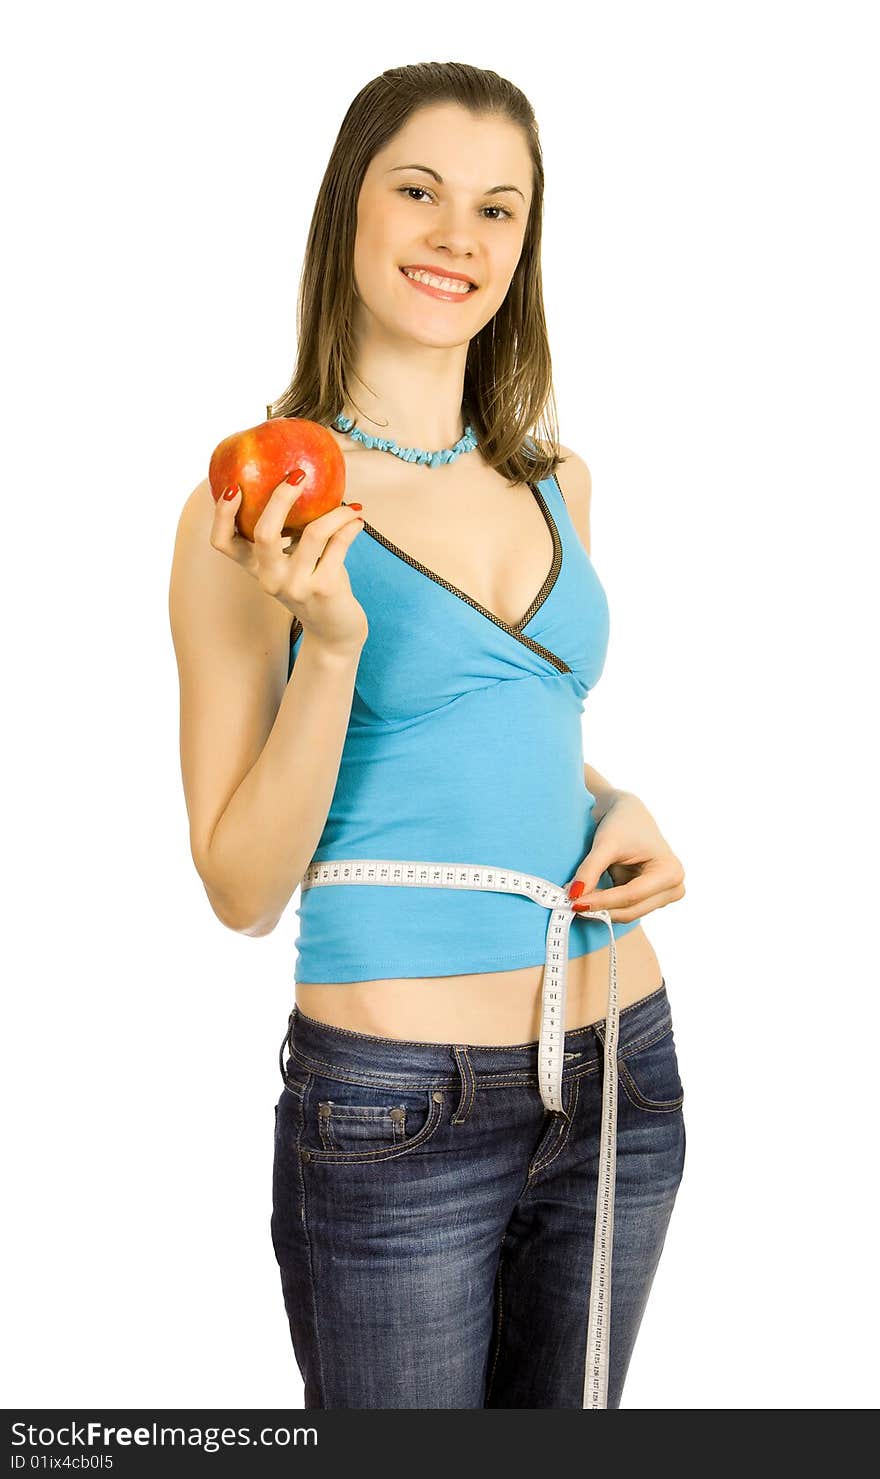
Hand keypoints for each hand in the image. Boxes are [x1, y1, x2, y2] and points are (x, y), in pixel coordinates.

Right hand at [210, 476, 368, 656]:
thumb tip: (301, 480)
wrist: (334, 630)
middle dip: (281, 497)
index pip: (223, 542)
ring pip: (313, 534)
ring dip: (336, 512)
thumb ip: (290, 532)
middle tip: (299, 474)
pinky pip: (339, 545)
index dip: (222, 514)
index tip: (233, 487)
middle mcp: (270, 578)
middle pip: (263, 532)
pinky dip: (350, 526)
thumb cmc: (314, 585)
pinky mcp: (324, 590)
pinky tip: (358, 519)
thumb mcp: (293, 561)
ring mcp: (296, 586)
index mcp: (256, 568)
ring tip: (350, 505)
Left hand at [566, 792, 685, 922]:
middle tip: (569, 905)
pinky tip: (587, 898)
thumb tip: (574, 896)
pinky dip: (605, 906)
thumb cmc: (622, 823)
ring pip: (627, 913)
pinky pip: (625, 909)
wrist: (628, 813)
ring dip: (601, 910)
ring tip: (575, 900)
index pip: (631, 895)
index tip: (573, 903)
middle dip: (600, 909)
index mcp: (670, 872)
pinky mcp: (651, 899)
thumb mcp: (606, 843)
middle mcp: (674, 887)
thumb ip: (590, 870)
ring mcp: (664, 896)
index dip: (601, 901)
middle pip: (631, 909)